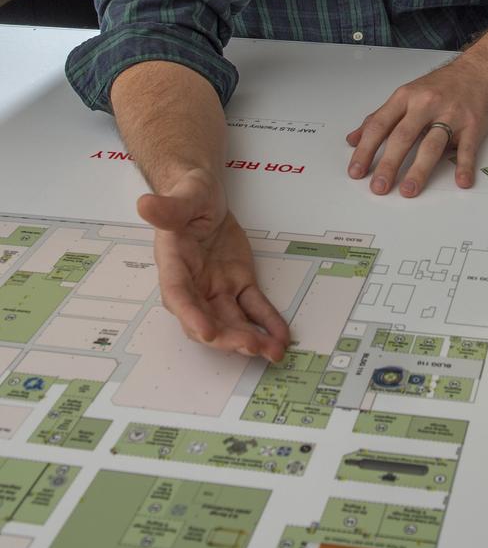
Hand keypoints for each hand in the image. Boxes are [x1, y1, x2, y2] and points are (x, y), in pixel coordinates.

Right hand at [137, 168, 290, 361]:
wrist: (205, 196)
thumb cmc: (189, 196)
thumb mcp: (184, 195)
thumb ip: (168, 207)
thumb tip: (146, 205)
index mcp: (174, 263)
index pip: (178, 294)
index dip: (191, 315)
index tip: (206, 331)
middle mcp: (193, 284)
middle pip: (206, 318)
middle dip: (227, 336)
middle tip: (251, 346)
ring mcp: (216, 287)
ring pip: (232, 320)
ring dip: (250, 337)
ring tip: (273, 351)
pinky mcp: (238, 284)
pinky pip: (254, 308)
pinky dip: (268, 323)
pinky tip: (281, 337)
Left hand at [346, 55, 487, 196]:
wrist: (474, 72)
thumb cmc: (437, 87)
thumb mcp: (404, 96)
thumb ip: (378, 118)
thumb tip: (353, 140)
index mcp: (405, 98)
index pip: (380, 125)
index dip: (366, 149)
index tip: (356, 171)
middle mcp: (426, 105)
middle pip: (404, 137)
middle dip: (389, 164)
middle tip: (379, 186)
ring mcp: (450, 115)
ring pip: (432, 145)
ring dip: (419, 170)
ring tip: (409, 189)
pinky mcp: (472, 125)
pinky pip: (467, 148)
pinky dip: (464, 165)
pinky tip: (461, 180)